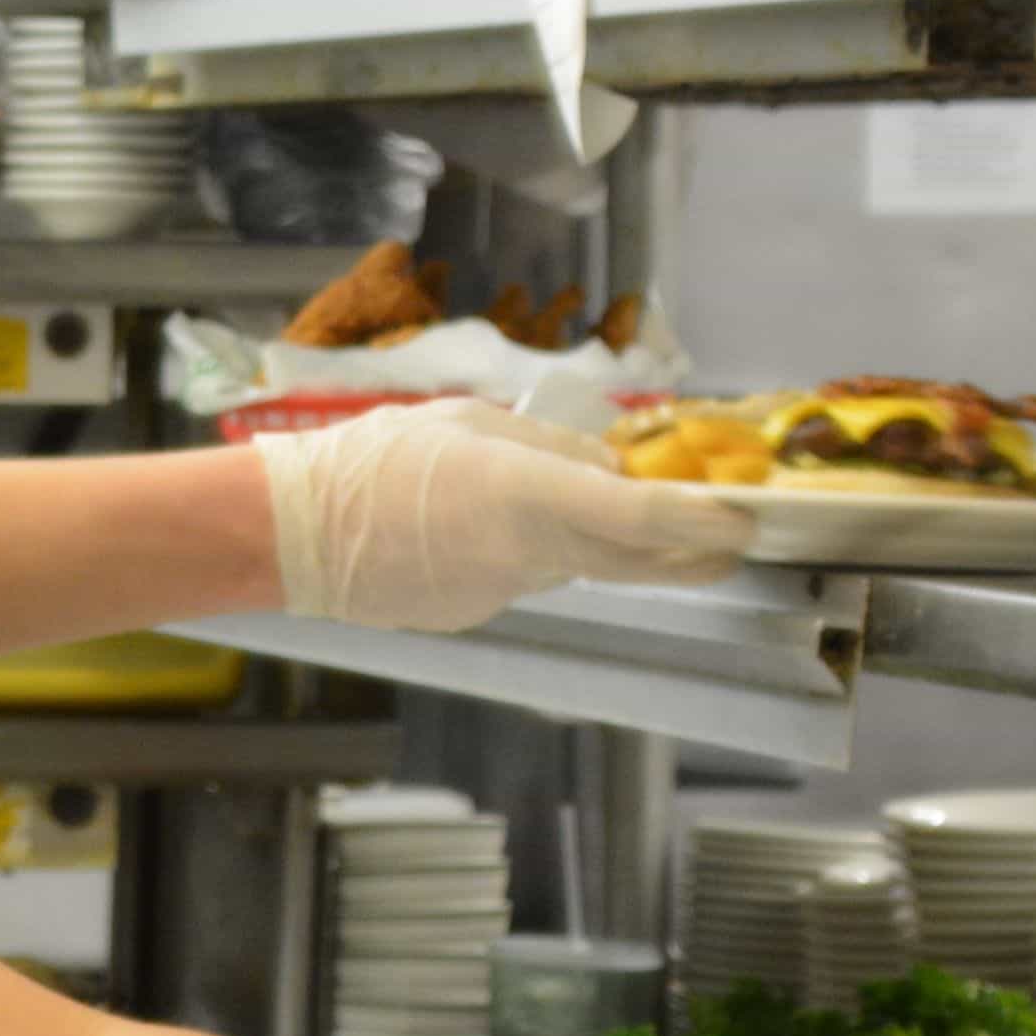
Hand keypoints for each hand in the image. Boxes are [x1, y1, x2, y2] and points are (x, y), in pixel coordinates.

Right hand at [254, 401, 753, 630]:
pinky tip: (467, 530)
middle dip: (689, 552)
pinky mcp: (474, 613)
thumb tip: (607, 467)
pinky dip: (521, 553)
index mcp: (524, 493)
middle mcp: (525, 553)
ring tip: (531, 498)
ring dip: (585, 539)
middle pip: (632, 559)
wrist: (292, 533)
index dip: (701, 521)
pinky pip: (521, 576)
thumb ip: (548, 446)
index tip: (743, 520)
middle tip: (730, 544)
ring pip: (571, 563)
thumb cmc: (371, 458)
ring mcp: (501, 593)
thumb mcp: (468, 421)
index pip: (639, 514)